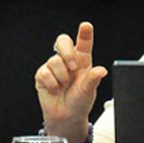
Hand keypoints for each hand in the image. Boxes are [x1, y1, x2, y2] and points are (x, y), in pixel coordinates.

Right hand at [34, 22, 107, 142]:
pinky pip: (44, 72)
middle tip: (74, 67)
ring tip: (64, 86)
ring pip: (54, 60)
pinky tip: (55, 89)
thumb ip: (93, 79)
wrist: (65, 116)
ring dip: (61, 76)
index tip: (86, 26)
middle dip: (67, 51)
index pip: (83, 43)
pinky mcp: (42, 75)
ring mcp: (54, 66)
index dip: (84, 34)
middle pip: (63, 41)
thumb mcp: (88, 91)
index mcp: (82, 60)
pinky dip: (52, 83)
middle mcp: (67, 60)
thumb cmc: (80, 101)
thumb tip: (102, 70)